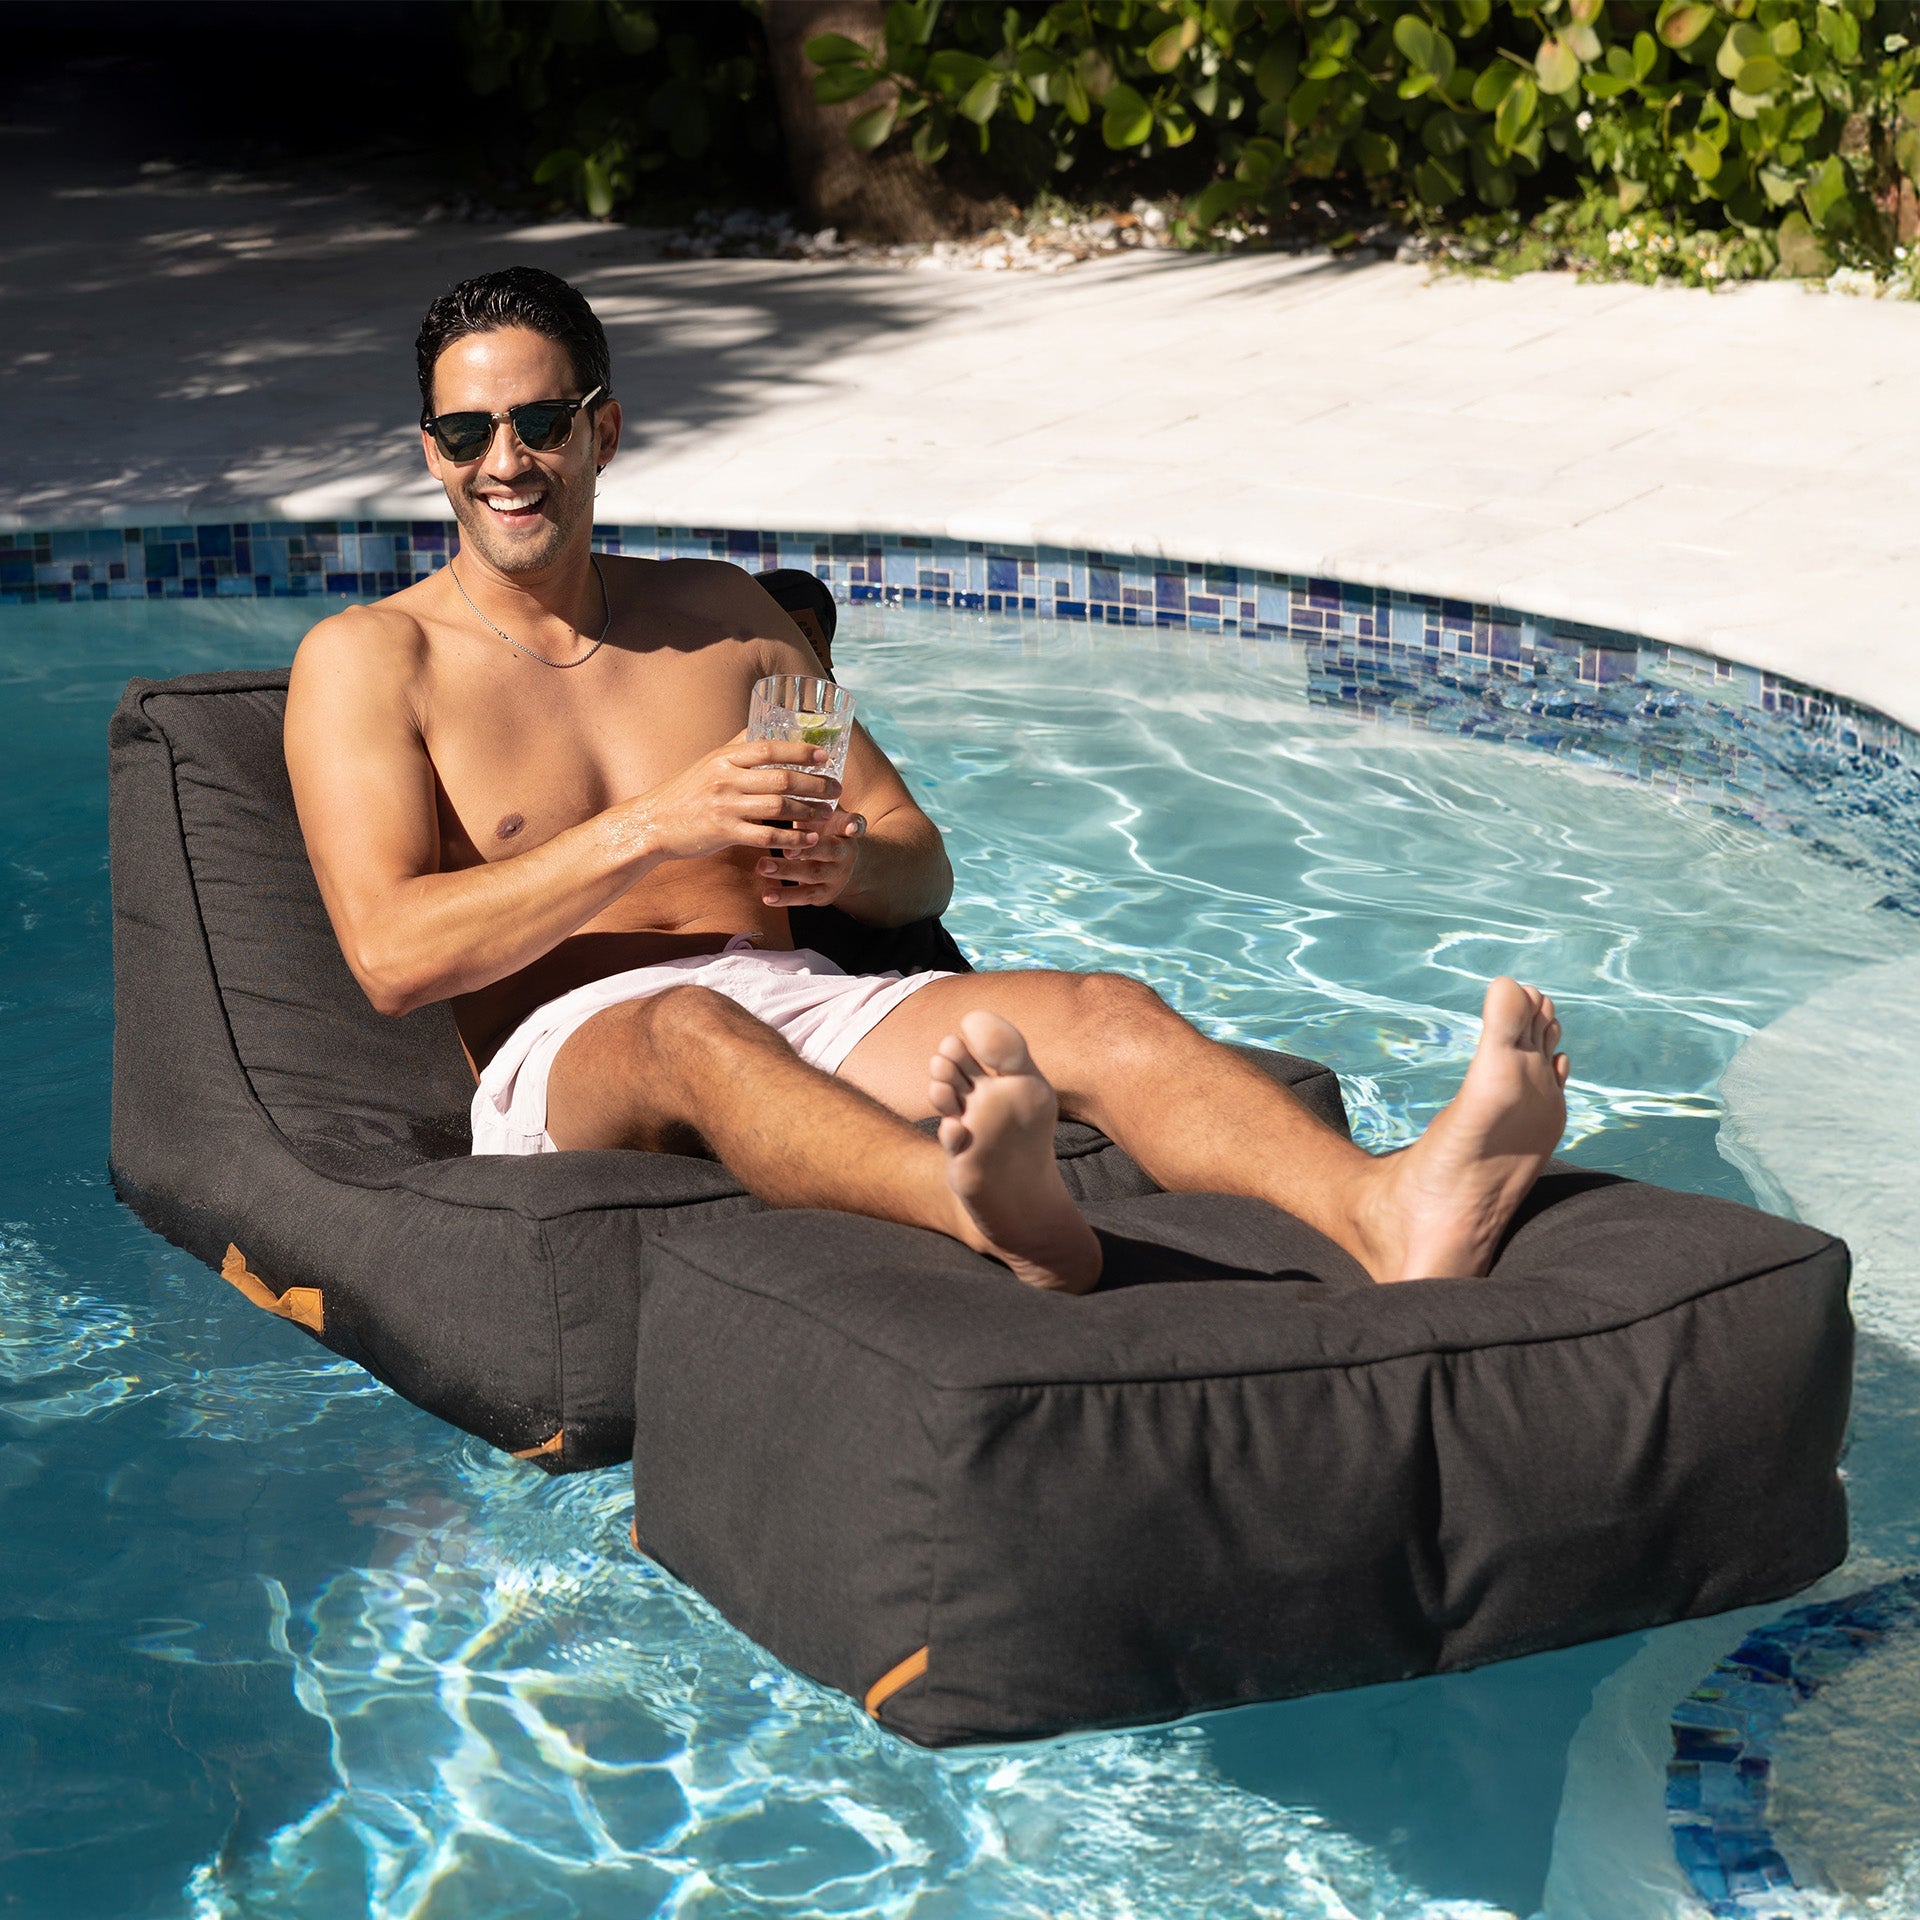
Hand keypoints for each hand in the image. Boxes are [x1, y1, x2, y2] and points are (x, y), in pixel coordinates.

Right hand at [624, 733, 839, 863]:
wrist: (653, 822)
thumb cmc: (686, 790)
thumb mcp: (709, 761)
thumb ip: (738, 745)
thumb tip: (764, 722)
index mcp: (724, 757)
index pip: (769, 749)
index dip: (800, 751)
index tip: (825, 756)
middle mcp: (725, 779)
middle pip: (781, 779)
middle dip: (815, 784)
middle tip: (836, 789)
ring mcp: (725, 806)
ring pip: (777, 807)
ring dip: (808, 811)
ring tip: (827, 814)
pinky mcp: (724, 833)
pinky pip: (766, 837)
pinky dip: (791, 839)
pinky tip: (807, 840)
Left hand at [757, 806, 864, 906]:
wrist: (843, 865)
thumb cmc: (823, 829)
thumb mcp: (825, 814)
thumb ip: (813, 797)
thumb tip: (787, 758)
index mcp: (847, 830)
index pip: (856, 825)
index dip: (855, 826)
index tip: (851, 827)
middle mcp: (846, 853)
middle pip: (830, 851)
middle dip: (807, 849)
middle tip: (786, 847)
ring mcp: (836, 876)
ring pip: (813, 875)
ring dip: (787, 871)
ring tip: (762, 866)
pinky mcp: (824, 895)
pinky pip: (804, 897)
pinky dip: (785, 897)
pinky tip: (766, 896)